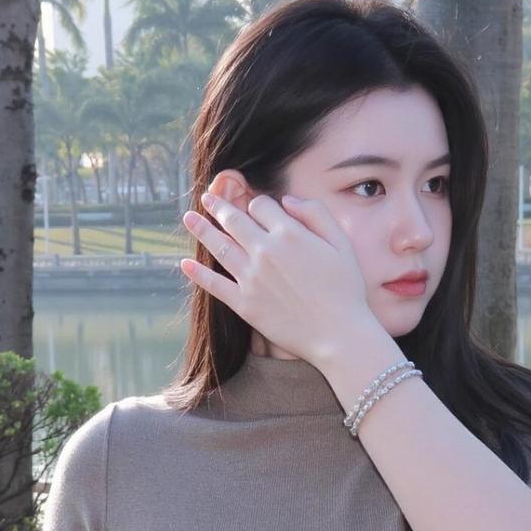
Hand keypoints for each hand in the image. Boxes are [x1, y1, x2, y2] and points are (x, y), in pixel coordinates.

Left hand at [181, 189, 372, 367]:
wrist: (338, 334)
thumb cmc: (345, 290)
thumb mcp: (341, 243)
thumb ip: (316, 214)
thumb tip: (287, 201)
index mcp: (288, 233)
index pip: (261, 206)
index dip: (257, 203)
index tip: (256, 207)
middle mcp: (265, 251)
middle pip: (234, 220)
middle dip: (219, 206)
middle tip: (208, 197)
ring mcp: (251, 278)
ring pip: (219, 246)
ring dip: (201, 229)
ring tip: (188, 218)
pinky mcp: (245, 304)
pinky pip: (215, 285)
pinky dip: (198, 274)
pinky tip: (185, 264)